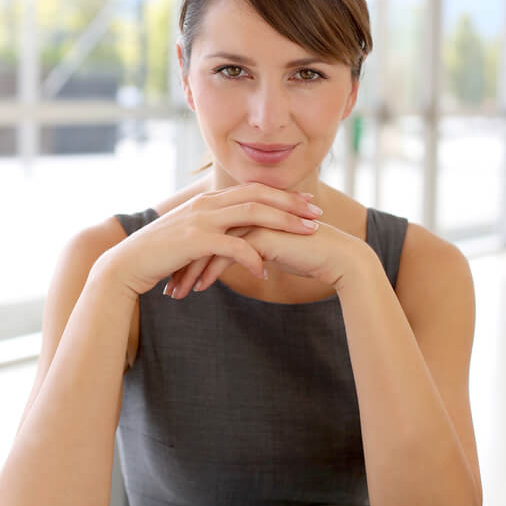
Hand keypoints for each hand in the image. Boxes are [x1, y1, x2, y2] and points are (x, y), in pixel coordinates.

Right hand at [98, 182, 323, 297]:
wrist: (127, 264)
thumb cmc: (159, 255)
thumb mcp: (190, 238)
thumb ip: (212, 232)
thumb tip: (233, 239)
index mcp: (207, 201)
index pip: (252, 190)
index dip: (282, 196)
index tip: (306, 205)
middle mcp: (206, 204)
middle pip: (258, 196)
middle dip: (292, 204)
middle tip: (318, 214)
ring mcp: (200, 220)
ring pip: (252, 215)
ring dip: (284, 223)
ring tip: (308, 234)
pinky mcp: (194, 240)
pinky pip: (233, 246)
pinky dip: (252, 258)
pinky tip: (265, 272)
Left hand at [167, 214, 368, 299]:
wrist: (336, 258)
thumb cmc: (304, 256)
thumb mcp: (267, 252)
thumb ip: (247, 250)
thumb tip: (226, 260)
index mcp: (243, 212)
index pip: (205, 233)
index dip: (187, 256)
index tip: (173, 276)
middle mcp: (244, 213)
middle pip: (201, 238)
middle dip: (181, 264)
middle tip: (168, 287)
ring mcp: (252, 222)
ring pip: (209, 246)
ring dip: (191, 271)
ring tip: (178, 293)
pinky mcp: (260, 235)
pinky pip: (226, 254)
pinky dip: (210, 273)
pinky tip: (201, 289)